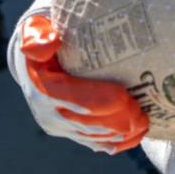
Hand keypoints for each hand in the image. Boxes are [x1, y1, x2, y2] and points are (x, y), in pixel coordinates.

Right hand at [14, 16, 147, 153]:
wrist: (31, 60)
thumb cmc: (42, 38)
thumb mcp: (35, 29)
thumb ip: (38, 35)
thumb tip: (52, 41)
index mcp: (44, 87)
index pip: (77, 99)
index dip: (102, 101)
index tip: (126, 97)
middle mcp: (48, 111)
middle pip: (88, 123)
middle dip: (117, 123)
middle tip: (143, 118)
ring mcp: (57, 124)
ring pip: (91, 136)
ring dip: (118, 135)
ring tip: (143, 127)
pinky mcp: (65, 131)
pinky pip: (89, 141)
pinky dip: (111, 143)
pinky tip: (130, 140)